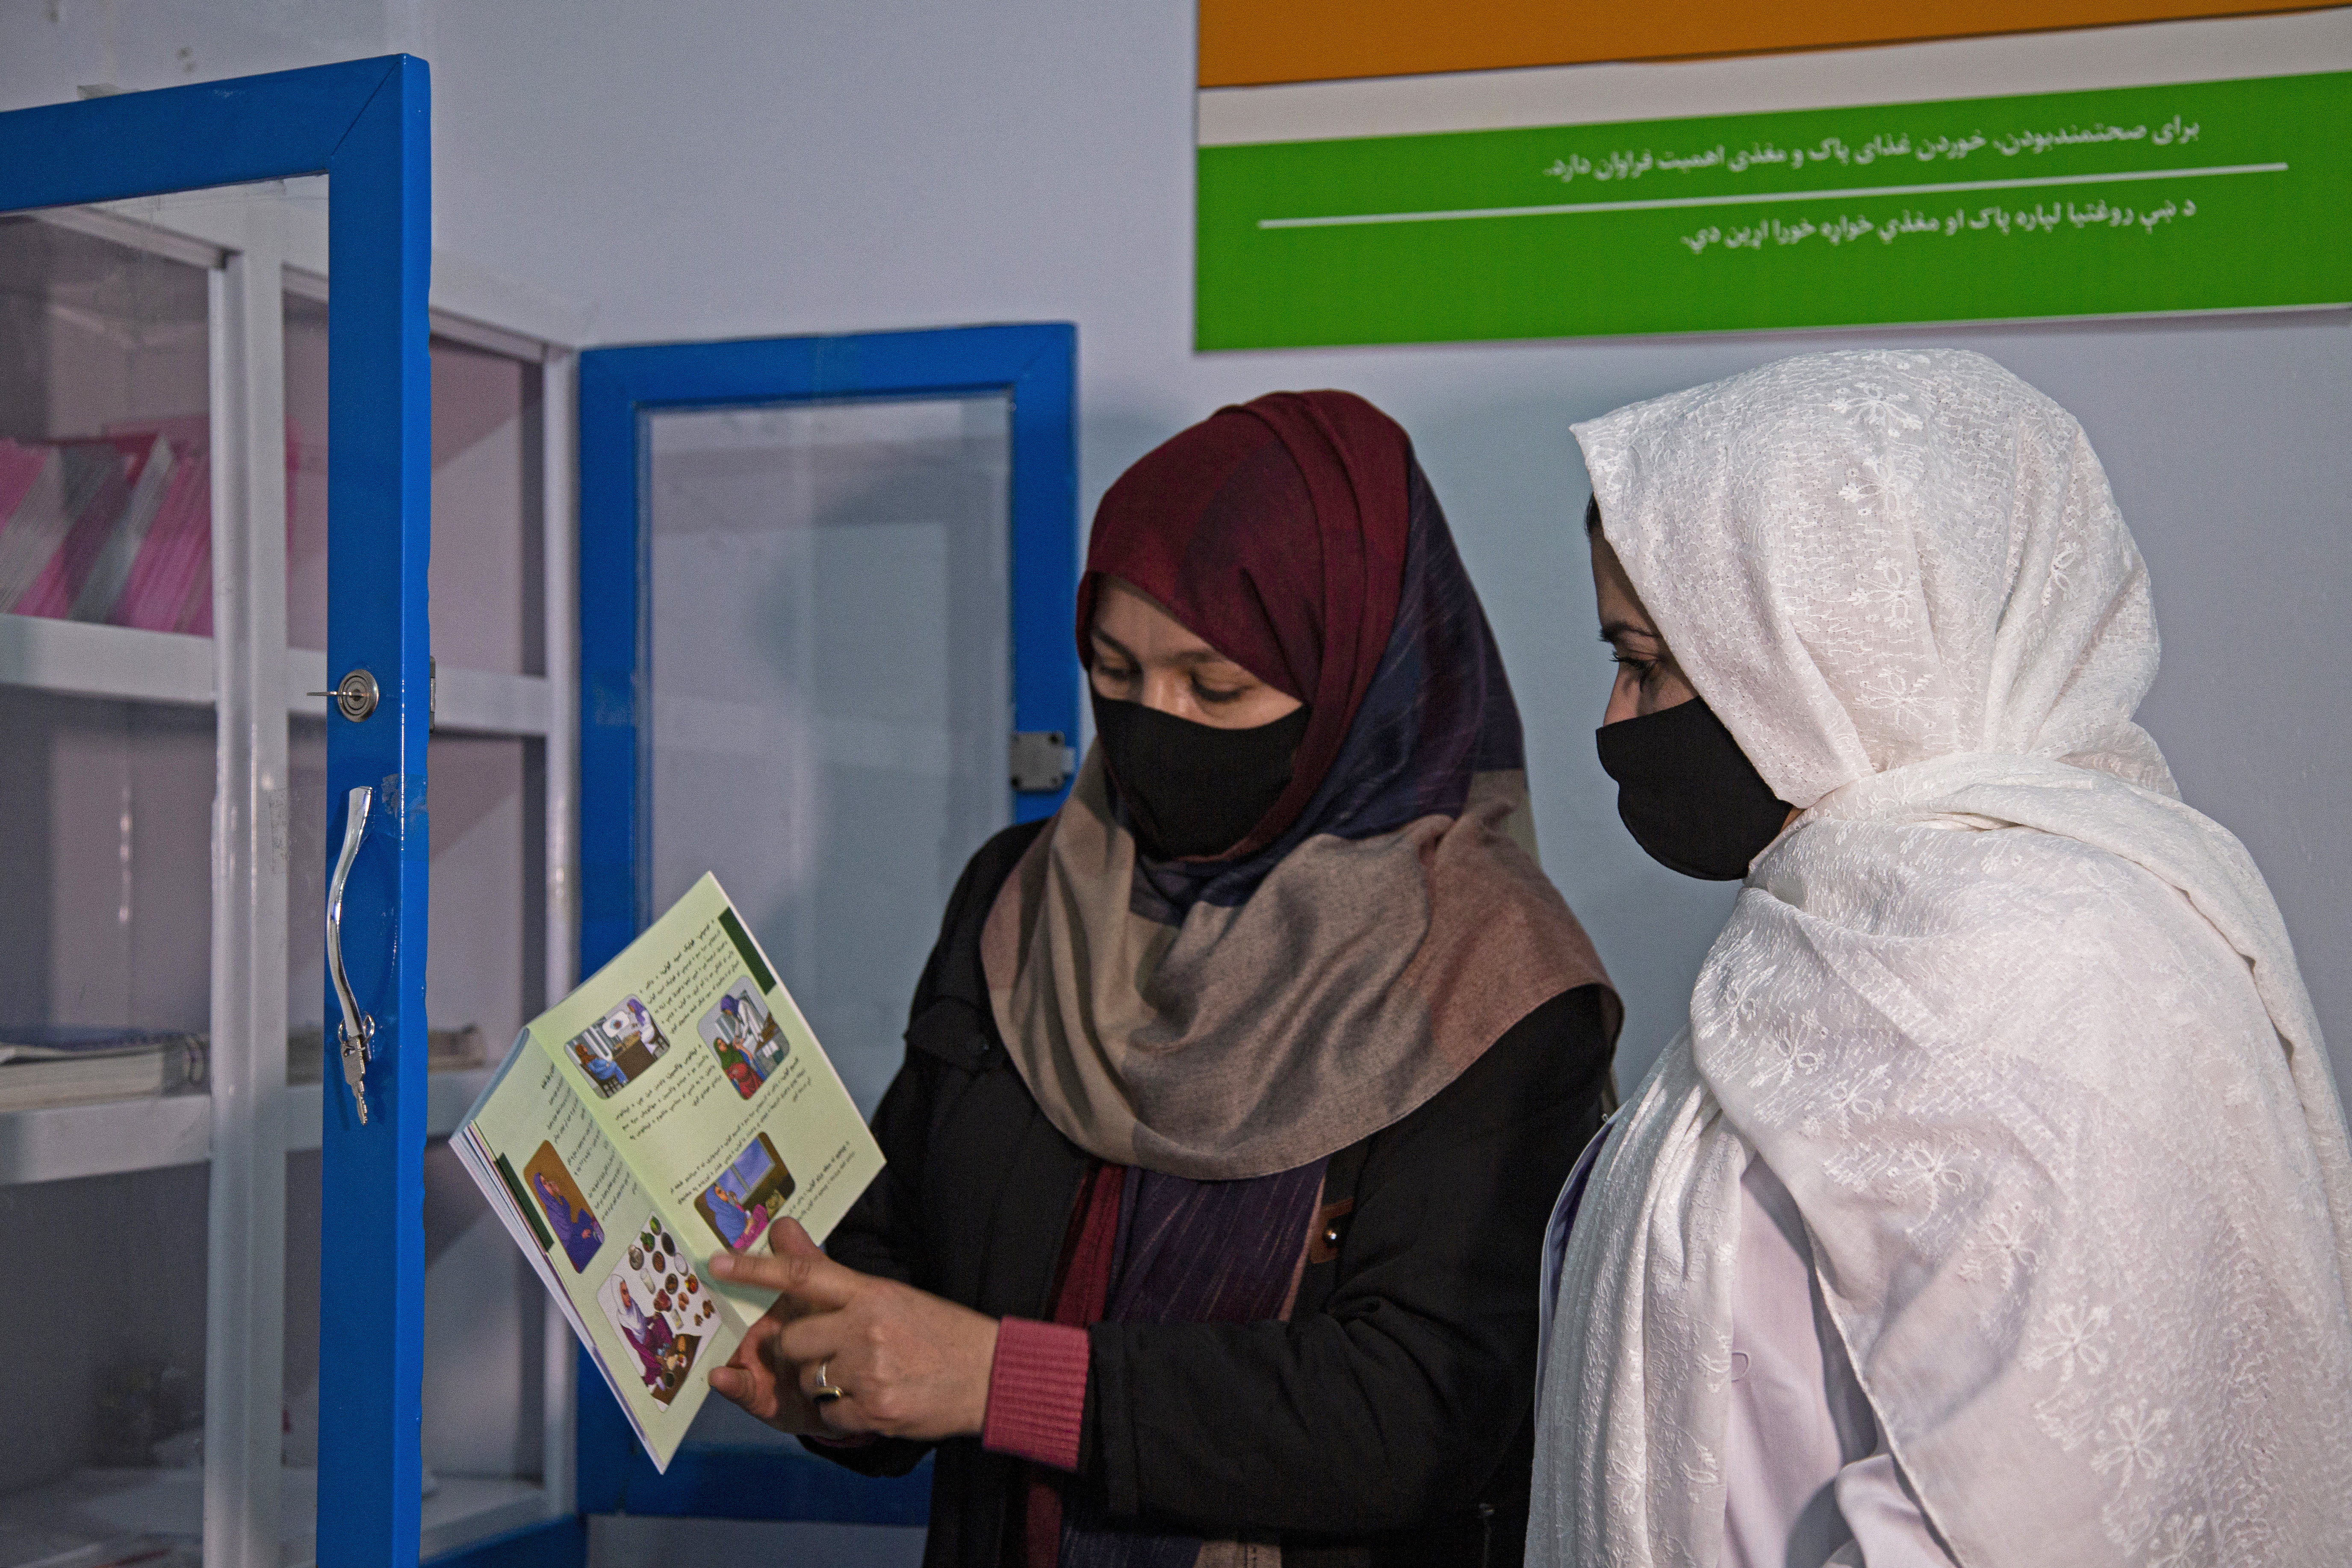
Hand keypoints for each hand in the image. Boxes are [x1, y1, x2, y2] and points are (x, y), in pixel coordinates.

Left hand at [706, 1218, 999, 1441]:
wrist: (992, 1376)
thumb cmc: (941, 1333)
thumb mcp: (893, 1296)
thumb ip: (837, 1277)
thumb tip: (786, 1230)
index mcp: (872, 1294)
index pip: (803, 1275)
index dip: (754, 1270)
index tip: (715, 1265)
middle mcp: (866, 1330)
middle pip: (792, 1341)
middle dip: (798, 1353)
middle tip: (828, 1353)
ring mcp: (870, 1373)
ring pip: (808, 1381)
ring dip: (824, 1385)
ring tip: (863, 1377)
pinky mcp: (876, 1411)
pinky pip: (829, 1415)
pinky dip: (843, 1413)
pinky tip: (874, 1401)